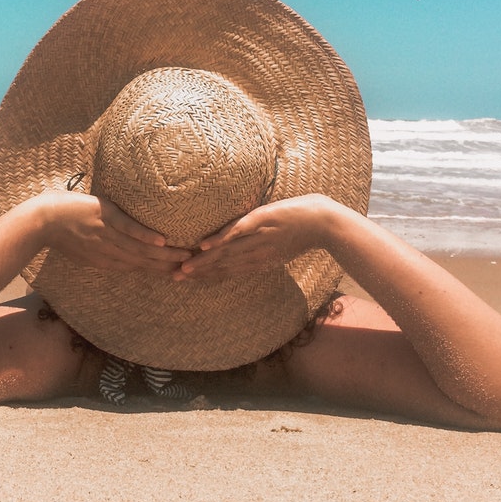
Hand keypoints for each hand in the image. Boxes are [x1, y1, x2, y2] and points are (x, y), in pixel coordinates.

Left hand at [37, 191, 190, 275]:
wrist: (41, 221)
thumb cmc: (60, 234)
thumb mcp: (84, 252)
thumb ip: (103, 254)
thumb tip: (120, 256)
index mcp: (106, 260)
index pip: (138, 267)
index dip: (159, 270)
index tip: (180, 273)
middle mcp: (110, 251)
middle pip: (143, 260)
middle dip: (168, 265)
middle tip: (193, 268)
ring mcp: (107, 234)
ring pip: (139, 247)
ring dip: (163, 253)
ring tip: (185, 255)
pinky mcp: (104, 216)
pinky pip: (126, 227)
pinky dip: (142, 234)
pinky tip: (160, 238)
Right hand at [176, 195, 332, 281]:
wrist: (325, 223)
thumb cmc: (305, 231)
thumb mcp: (282, 247)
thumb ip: (263, 249)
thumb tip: (248, 249)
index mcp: (260, 261)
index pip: (229, 271)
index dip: (208, 276)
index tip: (188, 280)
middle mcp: (256, 253)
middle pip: (223, 265)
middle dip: (199, 272)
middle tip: (175, 278)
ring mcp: (258, 238)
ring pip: (226, 253)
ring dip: (204, 261)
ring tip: (184, 267)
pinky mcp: (262, 221)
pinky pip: (238, 232)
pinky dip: (221, 240)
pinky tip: (205, 246)